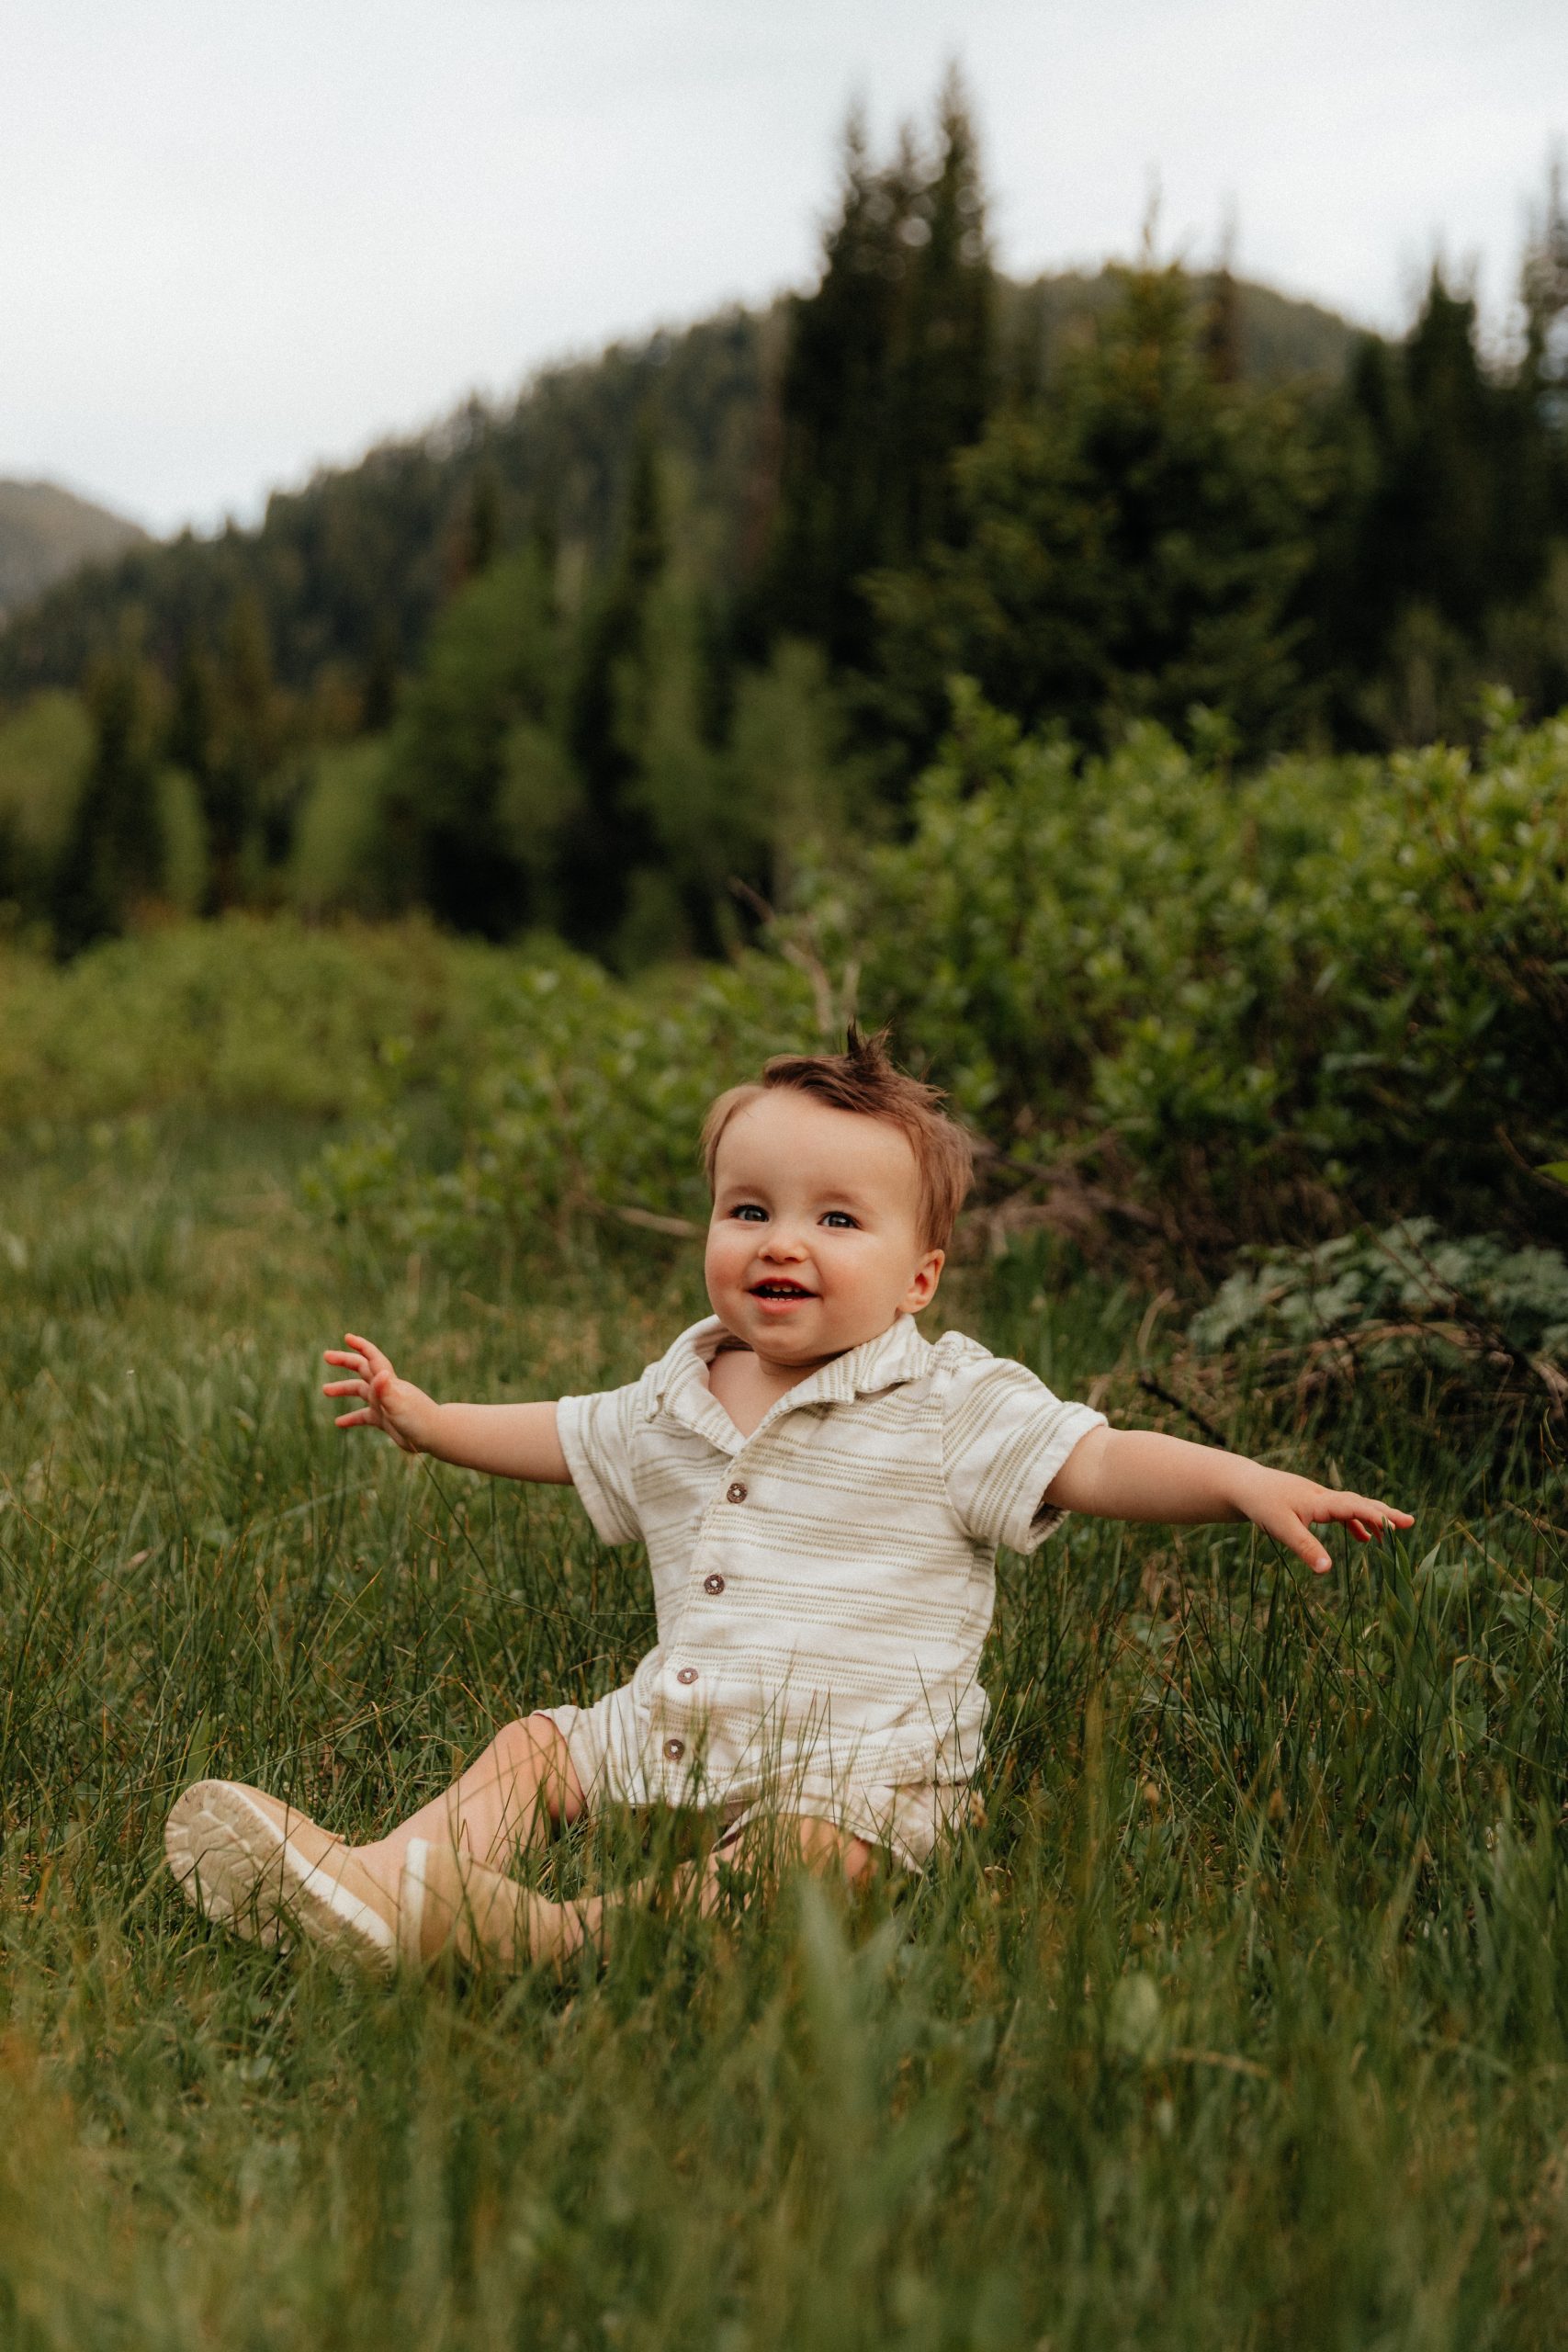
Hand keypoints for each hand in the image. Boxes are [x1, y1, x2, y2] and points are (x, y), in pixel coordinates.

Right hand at [322, 1332, 440, 1455]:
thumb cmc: (419, 1419)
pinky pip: (364, 1416)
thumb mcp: (399, 1405)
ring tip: (325, 1390)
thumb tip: (381, 1374)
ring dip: (343, 1389)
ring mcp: (385, 1403)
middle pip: (362, 1369)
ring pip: (360, 1391)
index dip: (361, 1346)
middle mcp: (385, 1389)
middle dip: (345, 1361)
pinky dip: (352, 1418)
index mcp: (388, 1381)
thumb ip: (387, 1391)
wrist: (435, 1436)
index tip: (347, 1337)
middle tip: (326, 1356)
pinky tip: (338, 1423)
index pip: (372, 1358)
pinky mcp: (385, 1419)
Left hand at [1227, 1461, 1412, 1575]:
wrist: (1244, 1485)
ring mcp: (1319, 1499)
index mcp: (1320, 1501)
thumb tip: (1327, 1571)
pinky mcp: (1312, 1504)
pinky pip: (1341, 1513)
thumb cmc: (1262, 1505)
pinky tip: (1363, 1539)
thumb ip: (1306, 1548)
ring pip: (1352, 1508)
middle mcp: (1323, 1497)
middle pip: (1360, 1503)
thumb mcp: (1282, 1529)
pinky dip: (1355, 1524)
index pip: (1356, 1507)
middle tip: (1409, 1523)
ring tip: (1390, 1538)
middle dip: (1384, 1514)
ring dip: (1372, 1520)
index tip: (1402, 1524)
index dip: (1379, 1516)